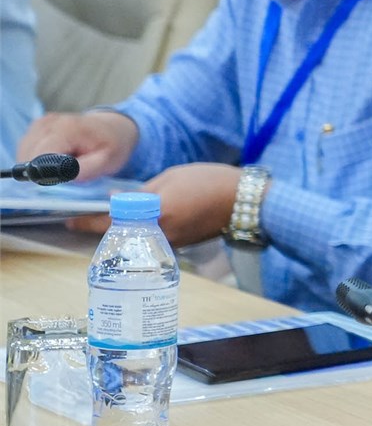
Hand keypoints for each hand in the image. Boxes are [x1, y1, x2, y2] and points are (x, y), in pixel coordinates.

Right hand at [16, 110, 137, 179]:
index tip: (61, 179)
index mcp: (67, 129)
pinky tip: (57, 156)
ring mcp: (40, 123)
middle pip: (29, 157)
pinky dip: (38, 158)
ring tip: (64, 161)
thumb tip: (61, 178)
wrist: (114, 128)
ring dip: (40, 165)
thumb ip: (84, 171)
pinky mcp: (36, 127)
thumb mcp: (107, 162)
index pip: (40, 158)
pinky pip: (27, 149)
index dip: (46, 174)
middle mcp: (49, 123)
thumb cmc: (112, 145)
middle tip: (66, 170)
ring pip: (25, 154)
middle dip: (43, 171)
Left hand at [65, 162, 240, 244]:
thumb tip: (114, 199)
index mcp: (155, 216)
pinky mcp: (180, 246)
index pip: (110, 223)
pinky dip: (142, 234)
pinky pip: (152, 242)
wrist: (247, 202)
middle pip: (120, 237)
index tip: (69, 218)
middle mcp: (160, 236)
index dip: (87, 221)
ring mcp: (171, 245)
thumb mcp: (171, 178)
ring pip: (135, 241)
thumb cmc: (210, 182)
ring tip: (114, 218)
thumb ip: (141, 193)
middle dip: (104, 228)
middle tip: (90, 217)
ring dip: (123, 232)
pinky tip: (142, 223)